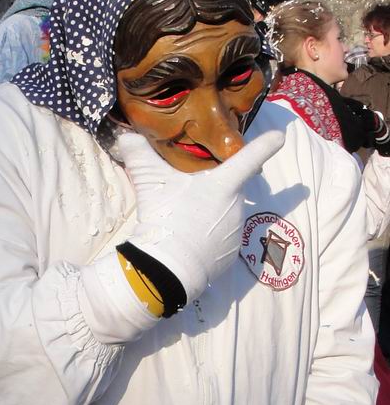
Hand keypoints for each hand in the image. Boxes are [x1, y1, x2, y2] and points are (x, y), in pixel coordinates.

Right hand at [117, 130, 284, 302]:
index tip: (279, 137)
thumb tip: (126, 136)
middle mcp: (237, 205)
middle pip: (234, 188)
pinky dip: (211, 238)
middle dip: (220, 188)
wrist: (167, 268)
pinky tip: (192, 241)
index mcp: (224, 184)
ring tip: (187, 222)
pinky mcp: (232, 254)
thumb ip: (139, 155)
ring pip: (228, 214)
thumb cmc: (164, 217)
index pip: (251, 157)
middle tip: (194, 195)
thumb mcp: (148, 183)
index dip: (267, 145)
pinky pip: (224, 239)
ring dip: (213, 214)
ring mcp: (237, 231)